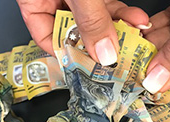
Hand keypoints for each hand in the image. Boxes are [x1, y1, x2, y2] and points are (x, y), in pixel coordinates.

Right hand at [16, 0, 148, 65]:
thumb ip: (89, 18)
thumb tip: (104, 53)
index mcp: (34, 1)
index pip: (46, 38)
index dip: (67, 55)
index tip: (90, 67)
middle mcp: (53, 0)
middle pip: (75, 32)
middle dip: (101, 44)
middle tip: (119, 57)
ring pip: (94, 20)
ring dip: (117, 29)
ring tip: (135, 36)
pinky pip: (104, 5)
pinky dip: (120, 13)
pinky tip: (136, 19)